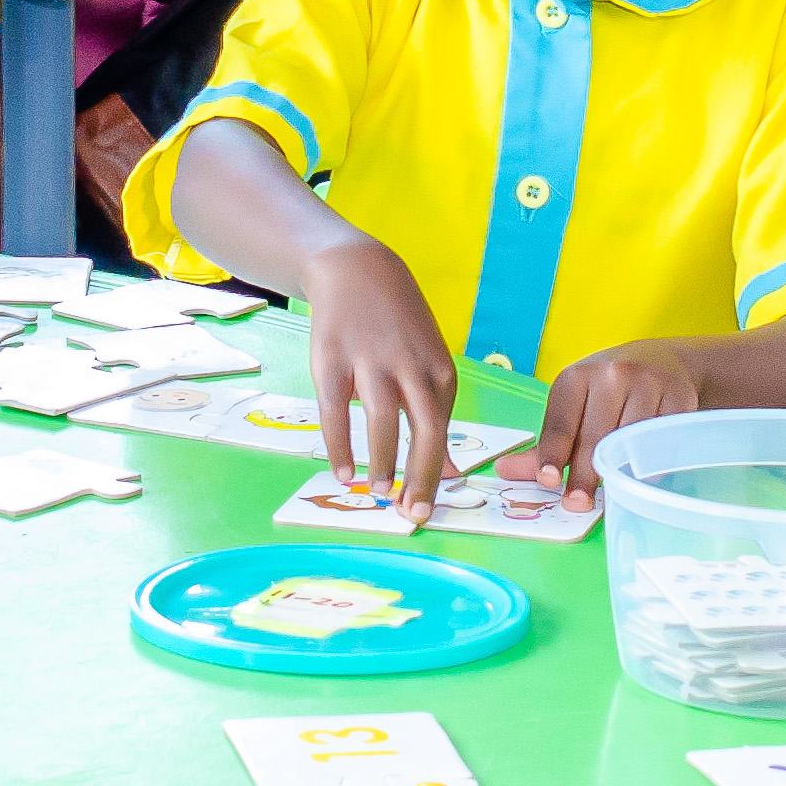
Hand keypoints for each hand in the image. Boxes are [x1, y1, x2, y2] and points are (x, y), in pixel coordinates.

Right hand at [301, 240, 456, 500]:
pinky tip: (343, 472)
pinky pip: (336, 410)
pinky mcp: (332, 360)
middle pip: (424, 429)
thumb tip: (453, 474)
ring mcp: (370, 362)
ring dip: (383, 461)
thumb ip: (437, 418)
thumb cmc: (400, 328)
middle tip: (414, 514)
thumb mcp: (428, 366)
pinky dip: (340, 445)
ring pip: (382, 420)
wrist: (358, 271)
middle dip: (421, 476)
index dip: (436, 475)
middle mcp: (410, 367)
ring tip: (379, 492)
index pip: (443, 433)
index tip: (426, 507)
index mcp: (440, 372)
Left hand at [502, 339, 710, 507]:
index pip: (561, 422)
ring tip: (613, 494)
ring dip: (622, 471)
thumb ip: (544, 446)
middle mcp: (611, 375)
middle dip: (585, 474)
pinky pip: (664, 437)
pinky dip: (656, 461)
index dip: (553, 453)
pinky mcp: (679, 395)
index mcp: (575, 378)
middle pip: (596, 436)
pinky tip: (646, 477)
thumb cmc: (605, 393)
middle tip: (577, 504)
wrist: (659, 361)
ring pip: (631, 439)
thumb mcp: (572, 408)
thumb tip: (504, 471)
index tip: (548, 480)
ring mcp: (648, 383)